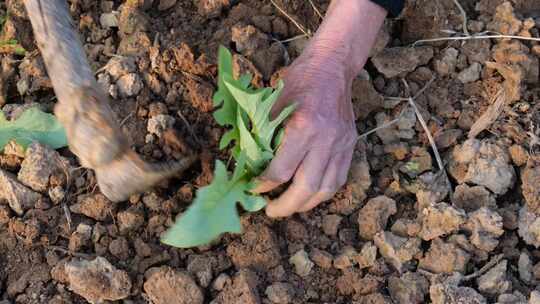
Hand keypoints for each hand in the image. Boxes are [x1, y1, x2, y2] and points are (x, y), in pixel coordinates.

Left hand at [254, 50, 356, 216]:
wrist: (332, 67)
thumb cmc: (298, 81)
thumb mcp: (272, 104)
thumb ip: (261, 135)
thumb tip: (246, 163)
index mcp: (303, 127)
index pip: (282, 170)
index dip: (264, 185)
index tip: (254, 188)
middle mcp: (326, 139)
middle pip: (306, 188)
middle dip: (285, 206)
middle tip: (270, 211)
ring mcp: (342, 144)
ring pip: (326, 189)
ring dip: (306, 204)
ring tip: (289, 206)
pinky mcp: (351, 145)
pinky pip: (338, 179)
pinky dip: (323, 192)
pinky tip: (309, 195)